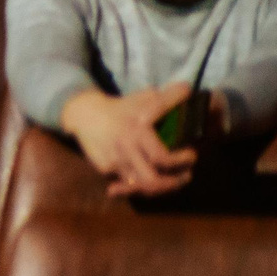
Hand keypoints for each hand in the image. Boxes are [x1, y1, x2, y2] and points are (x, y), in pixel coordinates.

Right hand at [61, 82, 198, 197]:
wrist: (85, 114)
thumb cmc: (121, 106)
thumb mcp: (143, 97)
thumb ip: (167, 96)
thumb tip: (188, 88)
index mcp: (137, 131)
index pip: (161, 157)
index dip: (180, 162)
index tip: (191, 155)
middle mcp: (126, 149)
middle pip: (152, 180)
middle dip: (173, 183)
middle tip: (185, 176)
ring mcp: (114, 160)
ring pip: (140, 186)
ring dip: (160, 188)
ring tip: (172, 182)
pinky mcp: (104, 167)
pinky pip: (126, 183)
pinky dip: (140, 186)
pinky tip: (150, 181)